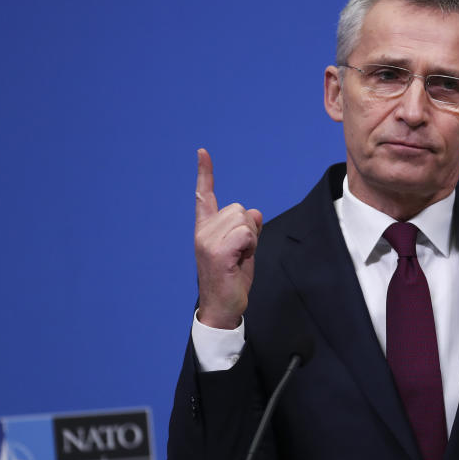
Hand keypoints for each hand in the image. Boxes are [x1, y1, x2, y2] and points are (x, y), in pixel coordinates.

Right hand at [194, 148, 262, 328]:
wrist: (223, 307)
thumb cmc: (232, 279)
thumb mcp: (243, 249)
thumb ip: (247, 229)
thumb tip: (255, 213)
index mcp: (205, 229)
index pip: (204, 195)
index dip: (205, 173)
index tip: (202, 152)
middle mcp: (203, 231)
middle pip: (240, 209)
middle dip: (250, 229)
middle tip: (240, 253)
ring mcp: (207, 241)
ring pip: (244, 220)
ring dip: (251, 239)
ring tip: (239, 259)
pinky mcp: (217, 252)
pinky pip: (246, 233)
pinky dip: (250, 246)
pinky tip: (239, 261)